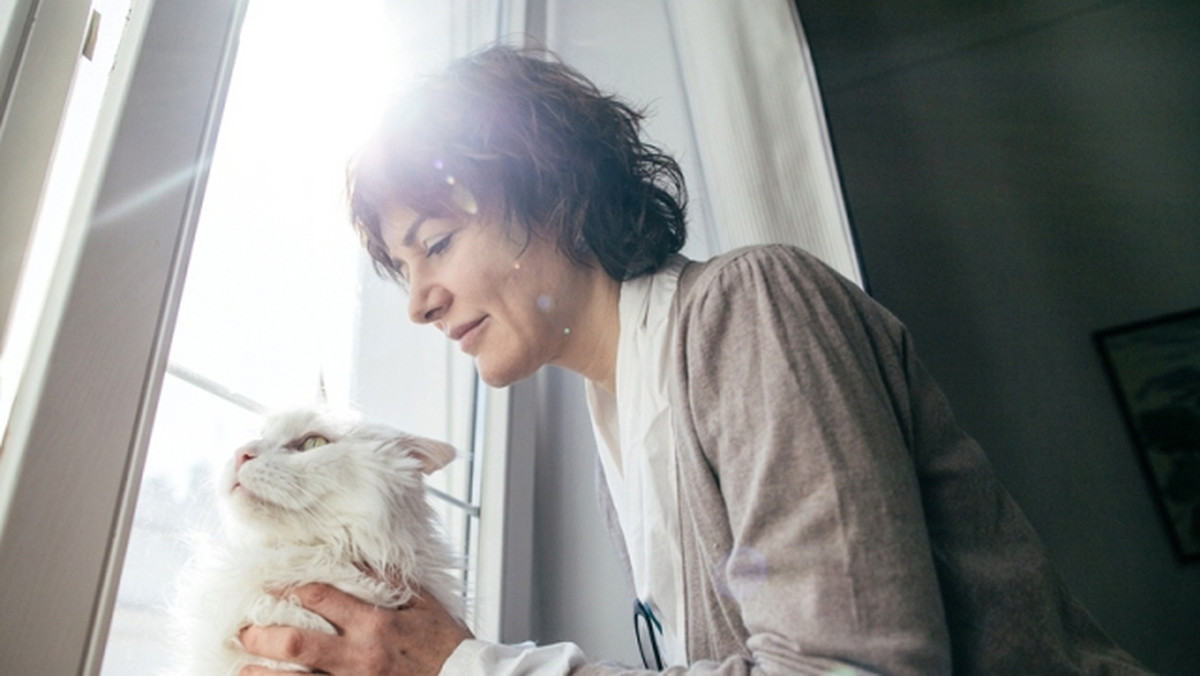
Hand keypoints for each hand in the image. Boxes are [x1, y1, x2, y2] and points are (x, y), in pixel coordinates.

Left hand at [239, 583, 472, 674]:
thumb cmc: (447, 644)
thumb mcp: (424, 604)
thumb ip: (391, 583)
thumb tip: (362, 558)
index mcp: (376, 622)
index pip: (321, 598)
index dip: (290, 590)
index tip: (270, 587)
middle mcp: (360, 654)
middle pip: (298, 643)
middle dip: (264, 636)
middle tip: (243, 630)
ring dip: (264, 675)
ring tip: (243, 668)